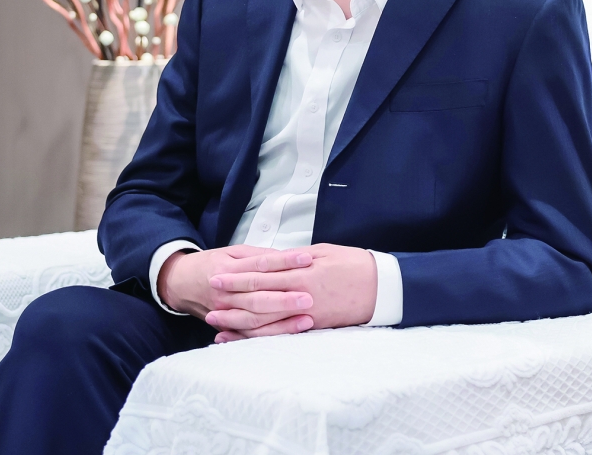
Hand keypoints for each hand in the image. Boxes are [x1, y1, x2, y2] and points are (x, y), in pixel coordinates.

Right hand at [158, 245, 314, 333]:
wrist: (181, 282)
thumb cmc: (212, 264)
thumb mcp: (233, 252)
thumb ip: (258, 256)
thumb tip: (285, 257)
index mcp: (229, 268)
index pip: (261, 265)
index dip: (284, 262)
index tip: (306, 259)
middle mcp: (226, 292)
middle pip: (258, 296)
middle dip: (285, 298)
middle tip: (309, 297)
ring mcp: (225, 312)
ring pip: (255, 319)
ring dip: (282, 321)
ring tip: (307, 318)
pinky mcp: (227, 326)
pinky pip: (250, 334)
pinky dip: (269, 335)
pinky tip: (289, 333)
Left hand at [206, 243, 376, 341]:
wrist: (381, 287)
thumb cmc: (354, 264)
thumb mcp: (324, 252)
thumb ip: (297, 258)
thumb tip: (275, 260)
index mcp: (302, 272)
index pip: (262, 275)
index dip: (237, 277)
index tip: (218, 276)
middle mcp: (300, 295)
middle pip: (258, 299)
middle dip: (232, 300)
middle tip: (209, 301)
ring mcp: (306, 314)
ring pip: (266, 321)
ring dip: (239, 322)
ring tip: (217, 323)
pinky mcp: (313, 328)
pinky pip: (281, 335)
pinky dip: (259, 338)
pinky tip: (243, 339)